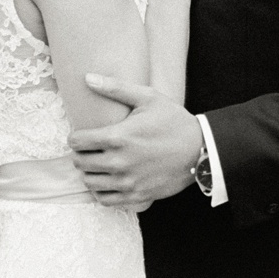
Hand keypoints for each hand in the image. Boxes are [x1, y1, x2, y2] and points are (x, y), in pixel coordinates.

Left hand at [68, 75, 203, 207]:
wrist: (202, 151)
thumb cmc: (174, 121)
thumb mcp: (148, 98)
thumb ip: (115, 88)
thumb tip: (88, 77)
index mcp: (118, 137)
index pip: (77, 142)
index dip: (76, 137)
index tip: (82, 135)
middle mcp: (120, 163)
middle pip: (80, 163)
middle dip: (81, 154)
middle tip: (89, 149)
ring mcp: (129, 183)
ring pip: (90, 183)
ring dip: (89, 173)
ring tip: (98, 164)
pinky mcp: (138, 196)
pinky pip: (106, 200)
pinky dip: (102, 192)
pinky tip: (108, 181)